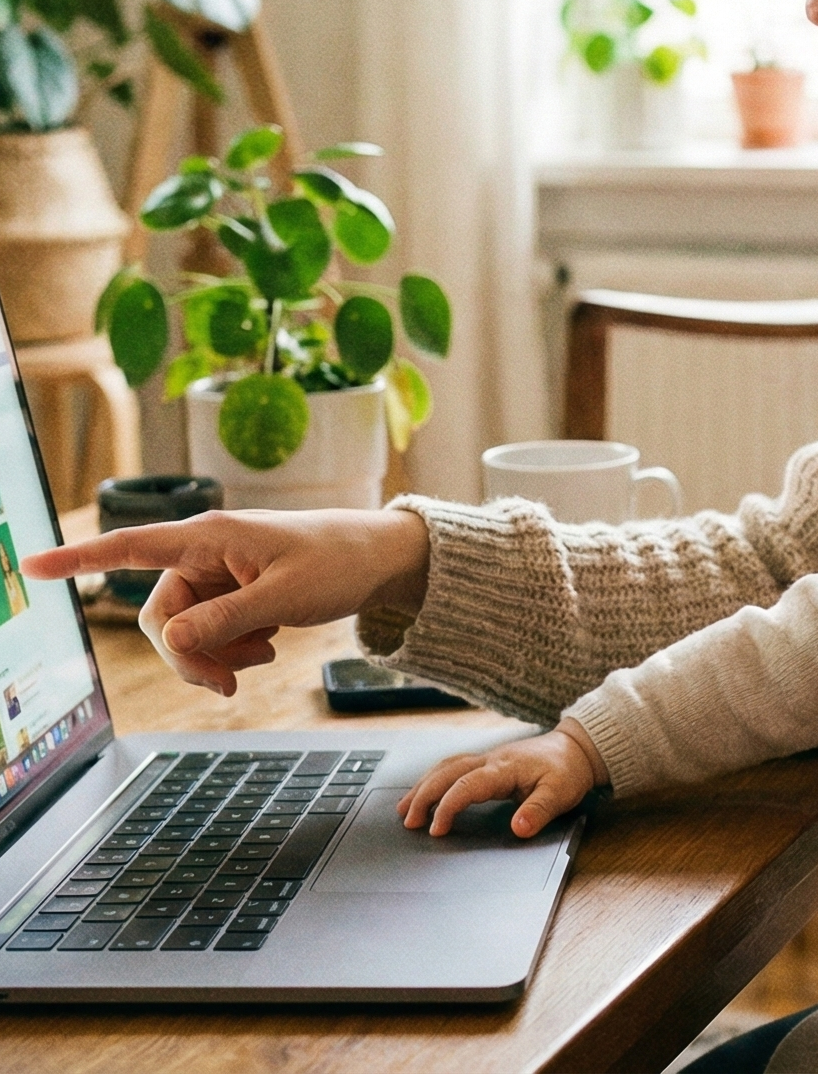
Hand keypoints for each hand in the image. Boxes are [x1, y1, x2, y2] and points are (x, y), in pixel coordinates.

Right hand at [21, 507, 430, 697]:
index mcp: (210, 536)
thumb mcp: (284, 597)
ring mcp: (218, 575)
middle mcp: (205, 552)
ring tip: (263, 656)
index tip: (32, 565)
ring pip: (184, 632)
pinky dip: (231, 649)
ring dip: (215, 656)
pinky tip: (268, 647)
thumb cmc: (338, 564)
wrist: (380, 562)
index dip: (80, 559)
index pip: (132, 547)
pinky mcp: (233, 593)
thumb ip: (225, 621)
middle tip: (231, 685)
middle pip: (160, 617)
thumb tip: (170, 641)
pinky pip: (209, 633)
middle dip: (189, 656)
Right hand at [399, 719, 607, 837]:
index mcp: (505, 768)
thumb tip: (518, 827)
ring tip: (404, 808)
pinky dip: (434, 778)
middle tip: (408, 821)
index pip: (467, 786)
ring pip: (447, 766)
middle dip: (424, 795)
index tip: (435, 830)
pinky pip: (454, 766)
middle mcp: (491, 760)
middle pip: (448, 772)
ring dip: (424, 785)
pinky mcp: (488, 762)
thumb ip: (538, 811)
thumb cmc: (566, 772)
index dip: (448, 807)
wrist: (575, 749)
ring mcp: (488, 758)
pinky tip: (426, 791)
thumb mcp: (560, 794)